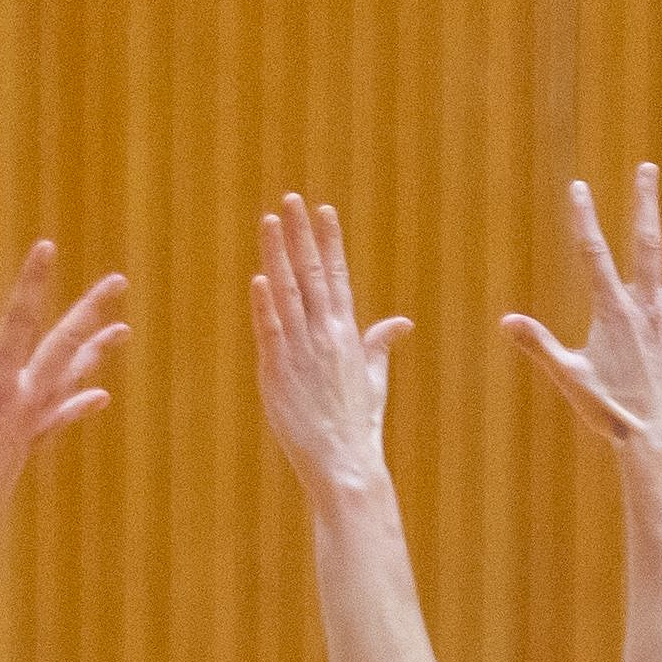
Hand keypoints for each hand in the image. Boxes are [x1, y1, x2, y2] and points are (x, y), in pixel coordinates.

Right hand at [0, 240, 126, 591]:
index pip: (19, 321)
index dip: (32, 282)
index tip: (47, 247)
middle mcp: (24, 399)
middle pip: (63, 345)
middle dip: (89, 311)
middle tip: (119, 282)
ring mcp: (31, 423)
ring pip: (72, 377)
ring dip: (97, 351)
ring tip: (124, 328)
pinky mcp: (28, 444)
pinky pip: (62, 417)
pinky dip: (81, 402)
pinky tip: (101, 394)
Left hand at [250, 196, 410, 501]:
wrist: (345, 461)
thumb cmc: (358, 424)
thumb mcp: (374, 378)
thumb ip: (379, 344)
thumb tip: (400, 322)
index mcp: (347, 333)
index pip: (337, 276)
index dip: (329, 242)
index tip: (323, 211)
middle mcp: (325, 335)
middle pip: (312, 274)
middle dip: (301, 235)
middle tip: (291, 199)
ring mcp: (301, 352)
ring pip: (288, 293)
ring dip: (278, 255)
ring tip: (269, 221)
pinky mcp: (278, 372)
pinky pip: (270, 331)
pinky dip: (265, 304)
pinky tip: (260, 277)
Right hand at [502, 164, 661, 459]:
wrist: (652, 436)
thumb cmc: (606, 410)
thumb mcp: (568, 376)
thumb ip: (538, 344)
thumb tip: (506, 321)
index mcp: (613, 311)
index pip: (593, 255)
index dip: (584, 219)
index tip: (578, 187)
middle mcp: (647, 306)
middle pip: (646, 244)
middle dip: (645, 204)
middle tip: (647, 168)